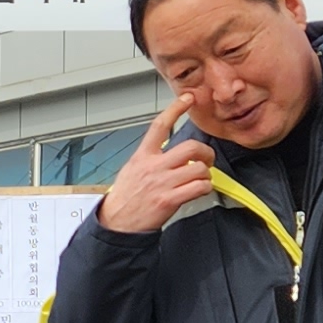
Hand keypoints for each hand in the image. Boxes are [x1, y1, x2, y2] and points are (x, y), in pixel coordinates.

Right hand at [97, 107, 218, 235]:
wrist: (117, 223)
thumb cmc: (124, 198)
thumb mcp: (131, 169)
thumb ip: (150, 158)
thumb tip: (169, 153)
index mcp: (143, 156)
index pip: (160, 125)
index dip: (175, 108)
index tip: (188, 98)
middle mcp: (153, 167)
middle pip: (190, 148)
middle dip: (206, 153)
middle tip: (206, 159)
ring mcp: (162, 183)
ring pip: (199, 170)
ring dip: (205, 175)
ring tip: (199, 180)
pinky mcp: (169, 200)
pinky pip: (199, 188)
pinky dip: (204, 188)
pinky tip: (198, 191)